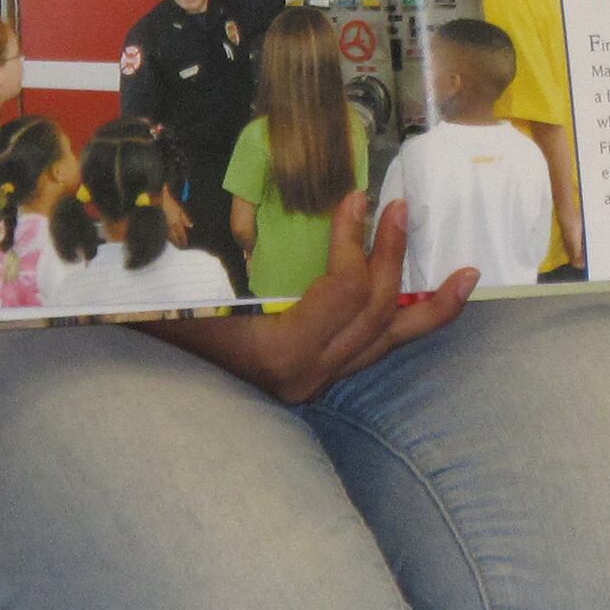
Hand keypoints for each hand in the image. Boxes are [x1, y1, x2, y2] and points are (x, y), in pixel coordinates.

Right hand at [154, 194, 469, 402]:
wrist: (143, 410)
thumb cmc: (155, 336)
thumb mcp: (177, 298)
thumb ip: (205, 261)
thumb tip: (215, 212)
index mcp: (278, 354)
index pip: (344, 293)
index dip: (356, 242)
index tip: (354, 198)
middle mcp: (306, 376)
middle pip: (376, 312)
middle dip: (393, 256)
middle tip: (401, 208)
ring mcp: (316, 383)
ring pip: (389, 342)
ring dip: (428, 303)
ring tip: (466, 274)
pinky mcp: (319, 380)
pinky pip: (375, 351)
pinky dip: (409, 326)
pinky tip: (436, 305)